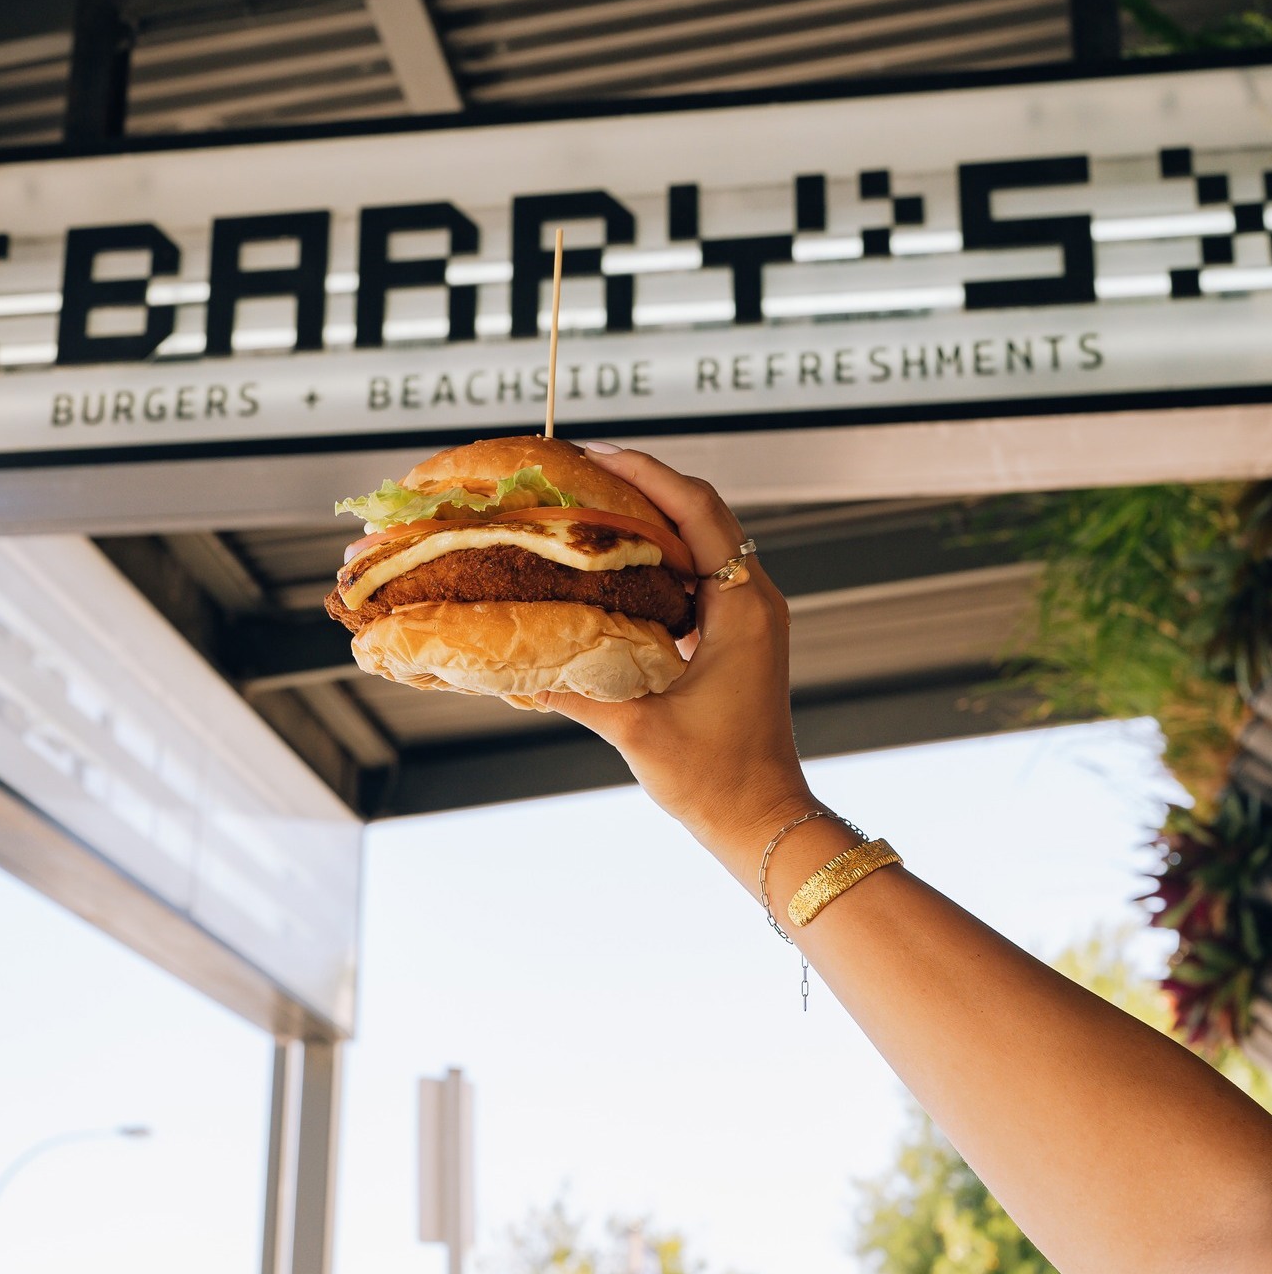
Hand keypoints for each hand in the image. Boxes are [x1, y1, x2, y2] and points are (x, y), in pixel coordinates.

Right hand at [538, 445, 814, 859]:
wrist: (762, 820)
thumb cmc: (715, 780)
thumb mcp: (636, 729)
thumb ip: (575, 690)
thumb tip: (511, 664)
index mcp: (743, 608)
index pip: (698, 511)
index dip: (646, 474)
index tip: (595, 453)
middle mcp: (753, 600)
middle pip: (700, 512)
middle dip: (641, 483)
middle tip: (579, 469)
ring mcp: (747, 616)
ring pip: (698, 539)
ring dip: (648, 516)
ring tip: (587, 502)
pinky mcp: (735, 635)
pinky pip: (695, 573)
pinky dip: (654, 554)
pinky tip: (608, 561)